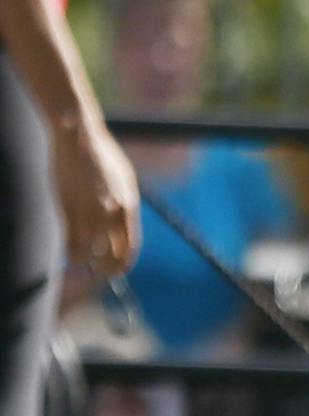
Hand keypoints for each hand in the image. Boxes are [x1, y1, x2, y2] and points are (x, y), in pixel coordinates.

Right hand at [51, 118, 139, 274]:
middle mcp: (110, 212)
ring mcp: (88, 210)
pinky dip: (70, 250)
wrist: (79, 138)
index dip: (124, 263)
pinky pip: (69, 239)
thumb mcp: (124, 181)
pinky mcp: (66, 206)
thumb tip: (123, 227)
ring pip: (87, 251)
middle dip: (105, 269)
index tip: (120, 271)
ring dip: (84, 260)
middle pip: (110, 254)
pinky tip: (69, 252)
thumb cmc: (102, 157)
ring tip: (81, 261)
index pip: (130, 247)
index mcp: (128, 207)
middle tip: (99, 274)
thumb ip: (124, 206)